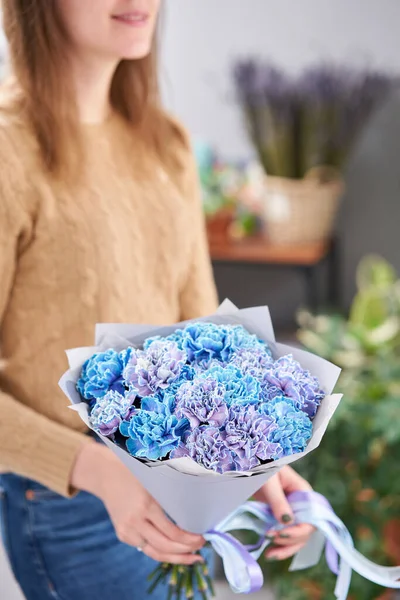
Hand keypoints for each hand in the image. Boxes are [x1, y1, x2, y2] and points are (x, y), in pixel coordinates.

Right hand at [71, 441, 203, 564]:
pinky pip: (145, 548)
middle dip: (186, 551)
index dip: (190, 539)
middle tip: (201, 548)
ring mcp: (127, 530)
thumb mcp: (155, 483)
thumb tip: (194, 516)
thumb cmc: (135, 473)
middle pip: (165, 546)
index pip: (172, 532)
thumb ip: (170, 499)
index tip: (203, 538)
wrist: (106, 475)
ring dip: (176, 557)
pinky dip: (161, 551)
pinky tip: (174, 550)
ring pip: (155, 553)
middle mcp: (135, 521)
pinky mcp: (122, 535)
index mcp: (146, 505)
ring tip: (192, 558)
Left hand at [253, 465, 314, 560]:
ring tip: (270, 554)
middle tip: (271, 538)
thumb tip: (287, 522)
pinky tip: (269, 551)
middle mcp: (300, 504)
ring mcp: (290, 511)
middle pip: (305, 530)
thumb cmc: (260, 465)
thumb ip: (278, 500)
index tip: (281, 534)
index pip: (311, 517)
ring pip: (296, 537)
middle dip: (290, 540)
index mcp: (303, 491)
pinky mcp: (278, 516)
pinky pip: (284, 534)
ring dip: (286, 548)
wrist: (247, 462)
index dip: (299, 530)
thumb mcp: (269, 481)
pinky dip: (279, 545)